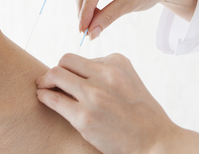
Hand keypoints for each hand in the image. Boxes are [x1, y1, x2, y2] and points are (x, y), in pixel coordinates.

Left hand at [35, 53, 198, 153]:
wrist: (155, 140)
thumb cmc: (142, 113)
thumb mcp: (129, 80)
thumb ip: (104, 72)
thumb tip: (74, 73)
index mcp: (117, 62)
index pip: (80, 58)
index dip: (71, 69)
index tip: (68, 78)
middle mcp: (105, 74)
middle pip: (64, 61)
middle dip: (55, 71)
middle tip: (50, 80)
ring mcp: (94, 95)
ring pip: (55, 75)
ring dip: (45, 81)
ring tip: (43, 87)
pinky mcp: (85, 117)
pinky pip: (53, 99)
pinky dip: (44, 96)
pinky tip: (44, 98)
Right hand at [75, 0, 198, 39]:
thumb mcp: (130, 4)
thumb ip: (108, 17)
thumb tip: (91, 33)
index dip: (86, 9)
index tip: (83, 29)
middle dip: (84, 10)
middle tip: (84, 31)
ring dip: (84, 7)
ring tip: (89, 26)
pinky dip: (89, 3)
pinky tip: (93, 16)